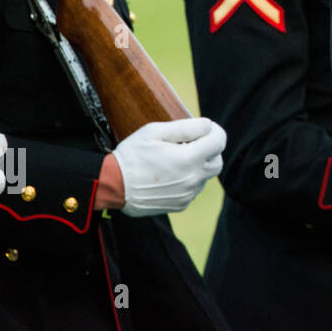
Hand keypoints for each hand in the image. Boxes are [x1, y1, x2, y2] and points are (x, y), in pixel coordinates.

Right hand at [111, 118, 225, 217]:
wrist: (112, 185)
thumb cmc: (131, 155)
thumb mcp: (154, 132)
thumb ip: (185, 127)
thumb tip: (208, 125)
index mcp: (188, 158)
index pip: (219, 142)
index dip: (215, 132)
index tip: (206, 129)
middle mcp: (192, 179)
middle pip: (217, 161)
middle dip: (209, 150)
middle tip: (191, 144)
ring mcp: (187, 194)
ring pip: (205, 176)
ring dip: (198, 166)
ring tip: (175, 159)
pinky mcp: (181, 204)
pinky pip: (193, 189)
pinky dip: (188, 180)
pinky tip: (169, 175)